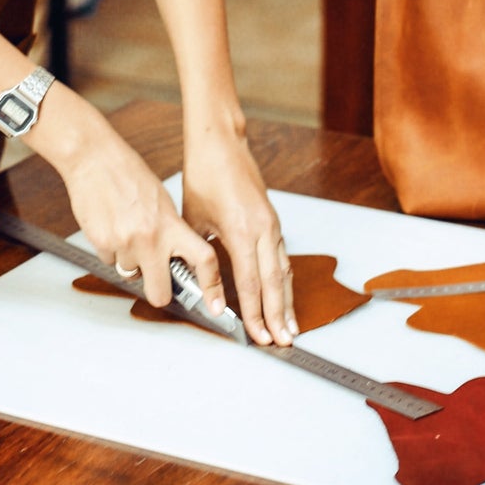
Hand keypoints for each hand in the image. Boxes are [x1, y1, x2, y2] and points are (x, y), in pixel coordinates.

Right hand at [54, 115, 226, 316]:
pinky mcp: (102, 244)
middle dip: (157, 288)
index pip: (203, 259)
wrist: (94, 157)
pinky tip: (111, 226)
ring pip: (130, 274)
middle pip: (160, 292)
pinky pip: (109, 262)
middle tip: (155, 274)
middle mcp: (151, 238)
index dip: (212, 287)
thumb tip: (177, 257)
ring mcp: (125, 243)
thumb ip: (170, 230)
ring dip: (129, 261)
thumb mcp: (161, 200)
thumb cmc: (127, 172)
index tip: (216, 305)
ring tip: (125, 230)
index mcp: (171, 223)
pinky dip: (110, 250)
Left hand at [181, 120, 296, 346]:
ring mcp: (271, 223)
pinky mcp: (272, 219)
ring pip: (283, 270)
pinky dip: (284, 279)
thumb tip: (195, 282)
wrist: (220, 142)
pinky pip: (282, 255)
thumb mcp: (194, 216)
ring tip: (290, 327)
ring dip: (286, 301)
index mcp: (241, 230)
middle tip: (283, 342)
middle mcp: (262, 229)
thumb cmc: (204, 174)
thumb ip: (199, 252)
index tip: (259, 336)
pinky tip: (283, 294)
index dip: (255, 313)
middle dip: (278, 315)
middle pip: (274, 282)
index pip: (251, 283)